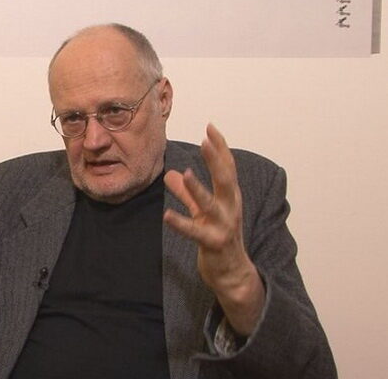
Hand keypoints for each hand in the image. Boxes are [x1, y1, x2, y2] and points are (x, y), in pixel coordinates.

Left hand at [163, 124, 263, 334]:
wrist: (233, 274)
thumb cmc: (219, 238)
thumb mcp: (203, 212)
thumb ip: (188, 193)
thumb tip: (171, 174)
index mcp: (229, 197)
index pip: (227, 167)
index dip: (220, 147)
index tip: (210, 127)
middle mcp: (230, 208)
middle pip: (225, 179)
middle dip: (216, 159)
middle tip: (206, 139)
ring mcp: (223, 226)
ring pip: (211, 204)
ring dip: (198, 189)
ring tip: (186, 174)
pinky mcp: (213, 243)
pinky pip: (195, 232)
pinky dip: (181, 223)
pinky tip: (167, 216)